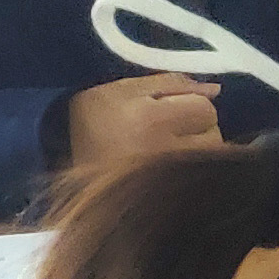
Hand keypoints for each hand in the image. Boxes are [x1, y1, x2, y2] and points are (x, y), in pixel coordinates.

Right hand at [63, 73, 222, 168]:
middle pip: (213, 131)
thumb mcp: (121, 91)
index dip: (191, 105)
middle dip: (199, 127)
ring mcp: (170, 178)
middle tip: (169, 131)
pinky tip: (174, 168)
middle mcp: (164, 151)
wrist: (62, 174)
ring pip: (213, 154)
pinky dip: (196, 169)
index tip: (170, 111)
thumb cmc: (91, 123)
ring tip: (168, 150)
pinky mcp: (173, 195)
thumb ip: (170, 82)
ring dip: (200, 148)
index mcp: (147, 120)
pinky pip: (204, 174)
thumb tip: (215, 88)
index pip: (203, 107)